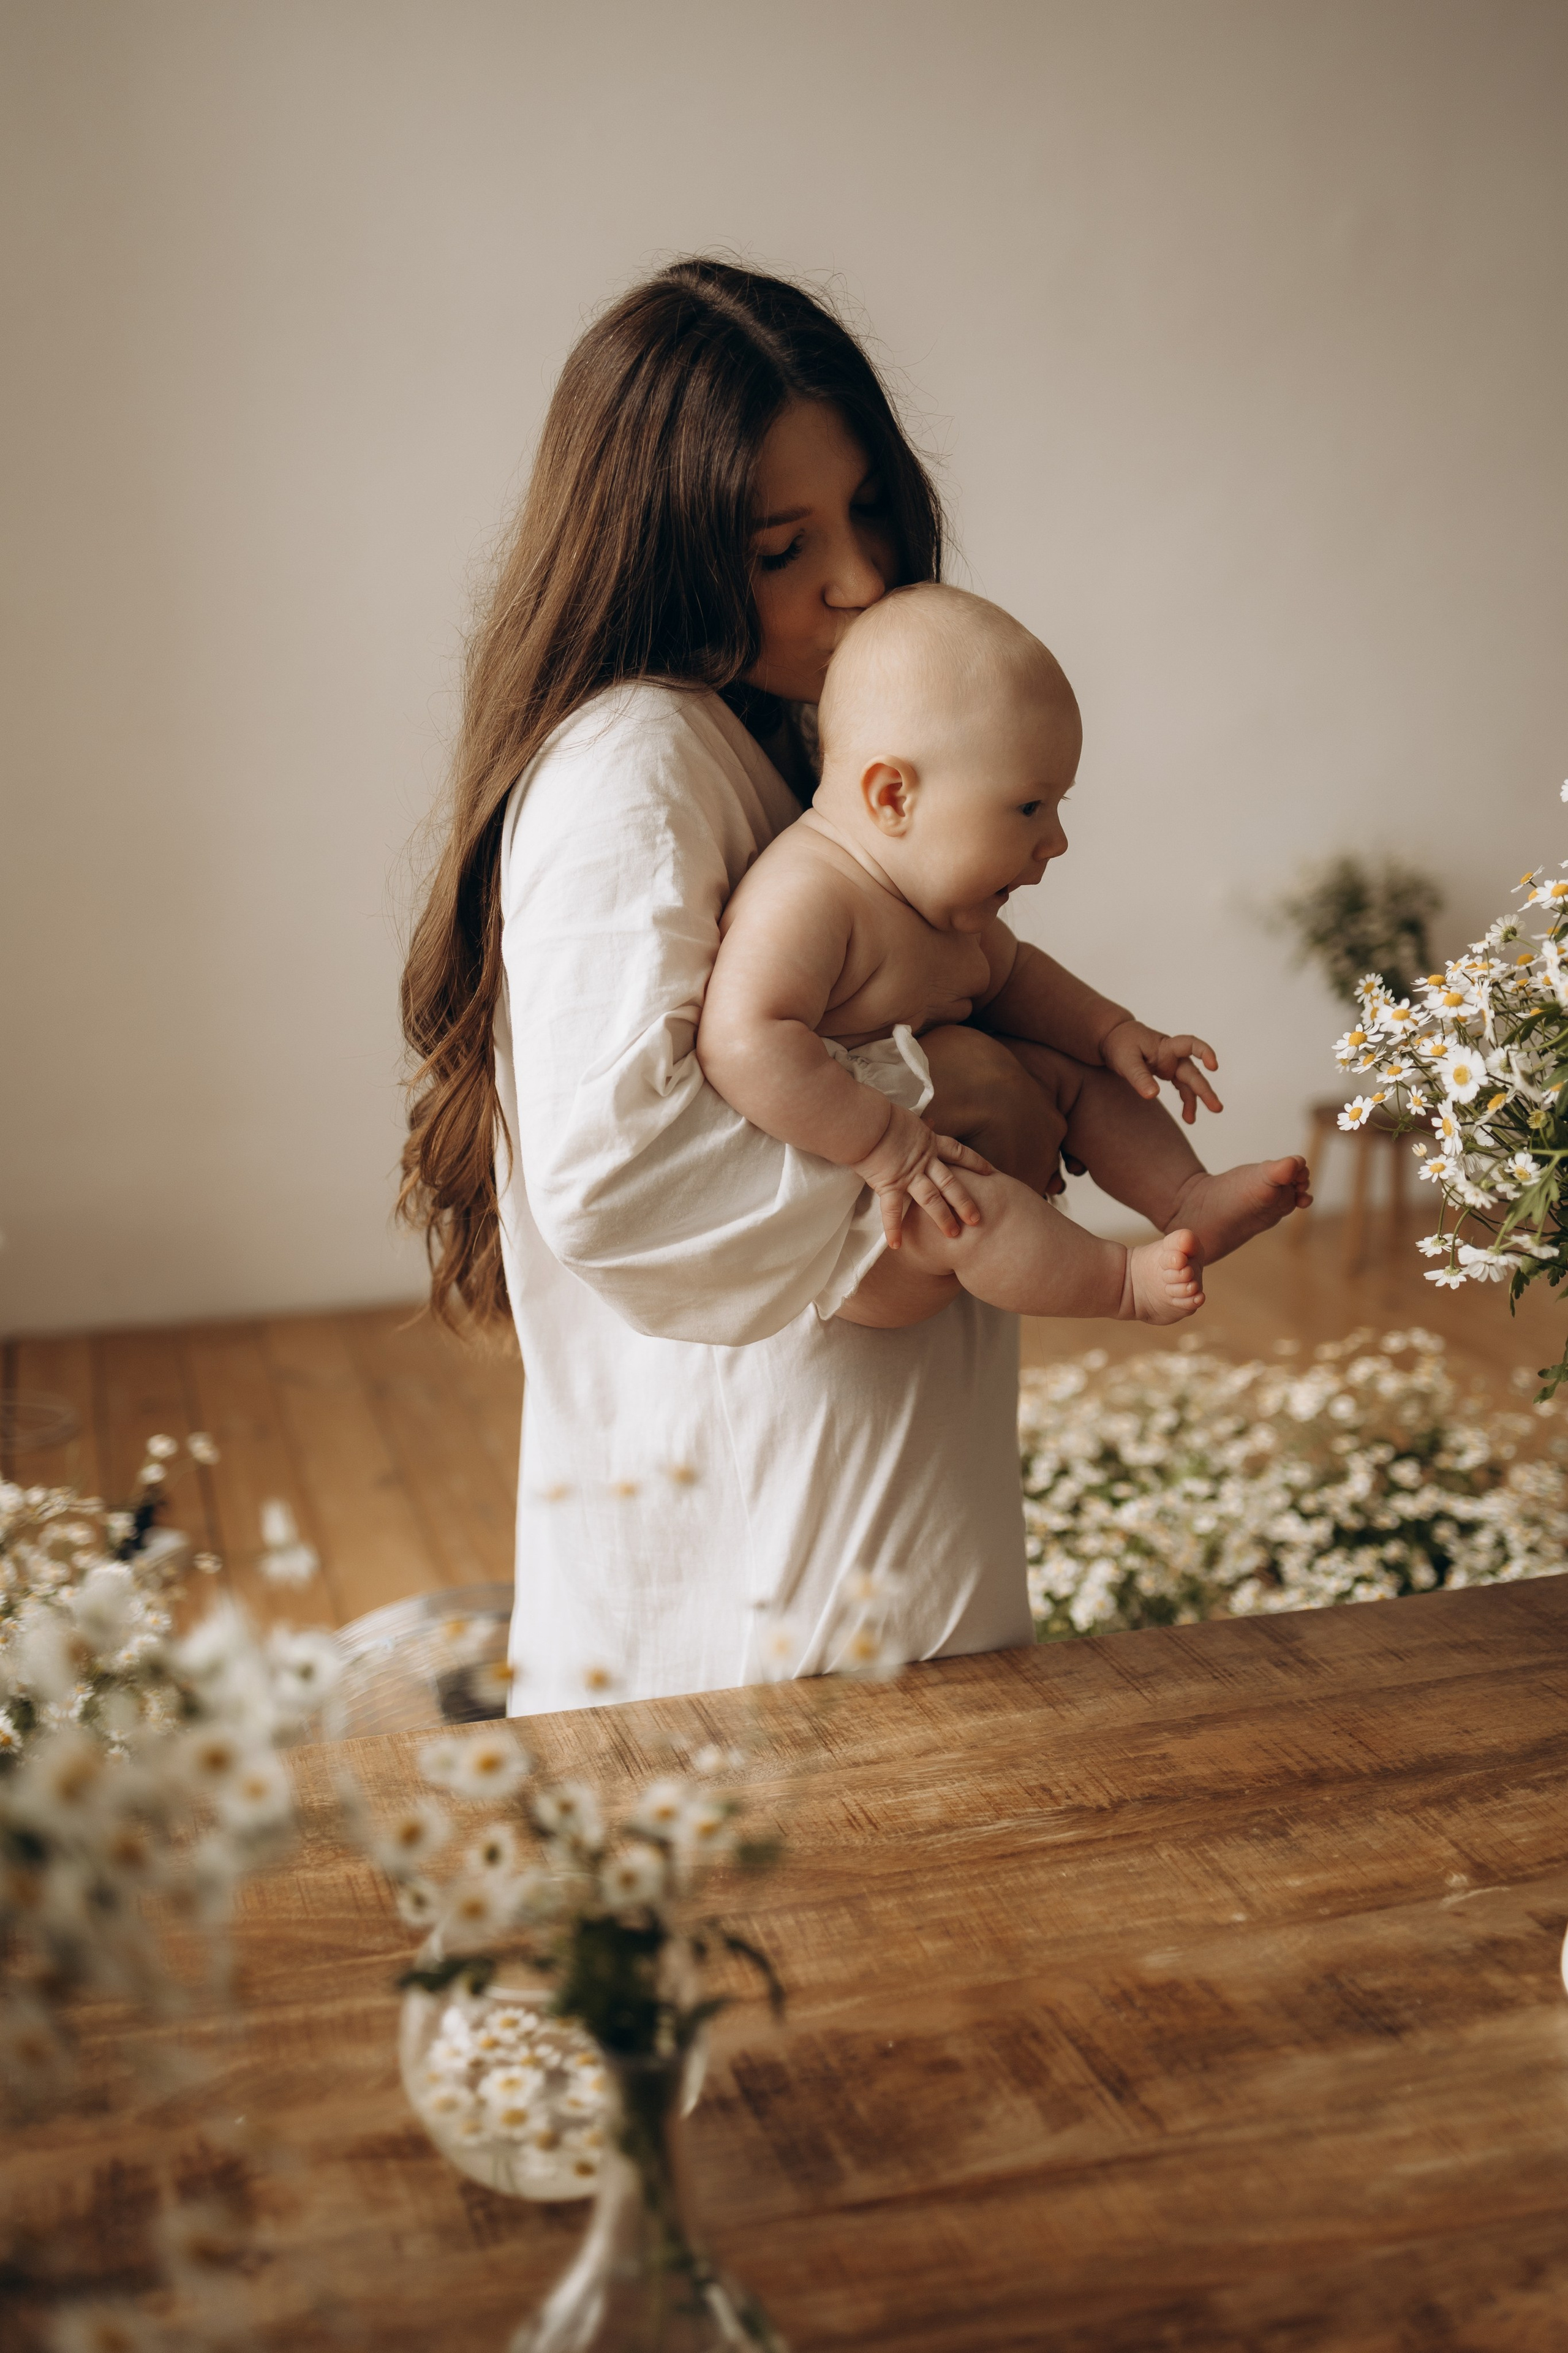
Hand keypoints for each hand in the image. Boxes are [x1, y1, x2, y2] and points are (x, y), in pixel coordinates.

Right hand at [854, 1104, 993, 1248]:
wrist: (867, 1120)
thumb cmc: (880, 1114)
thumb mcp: (906, 1118)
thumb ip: (917, 1126)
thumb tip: (926, 1122)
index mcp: (929, 1141)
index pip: (958, 1152)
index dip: (975, 1162)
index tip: (989, 1171)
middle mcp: (924, 1160)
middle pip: (951, 1183)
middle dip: (965, 1202)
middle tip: (977, 1219)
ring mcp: (909, 1174)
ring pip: (932, 1199)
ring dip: (943, 1217)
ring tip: (954, 1235)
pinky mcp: (890, 1183)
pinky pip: (893, 1210)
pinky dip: (894, 1228)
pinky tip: (896, 1245)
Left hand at [1101, 1020, 1222, 1124]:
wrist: (1115, 1039)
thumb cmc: (1121, 1044)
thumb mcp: (1126, 1060)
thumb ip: (1139, 1077)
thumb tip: (1152, 1095)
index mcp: (1165, 1046)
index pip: (1190, 1044)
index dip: (1204, 1052)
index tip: (1213, 1066)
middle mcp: (1173, 1056)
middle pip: (1193, 1073)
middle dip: (1205, 1090)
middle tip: (1217, 1108)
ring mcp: (1172, 1065)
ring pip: (1190, 1083)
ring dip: (1197, 1100)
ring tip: (1193, 1120)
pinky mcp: (1168, 1073)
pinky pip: (1182, 1088)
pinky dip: (1186, 1102)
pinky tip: (1188, 1117)